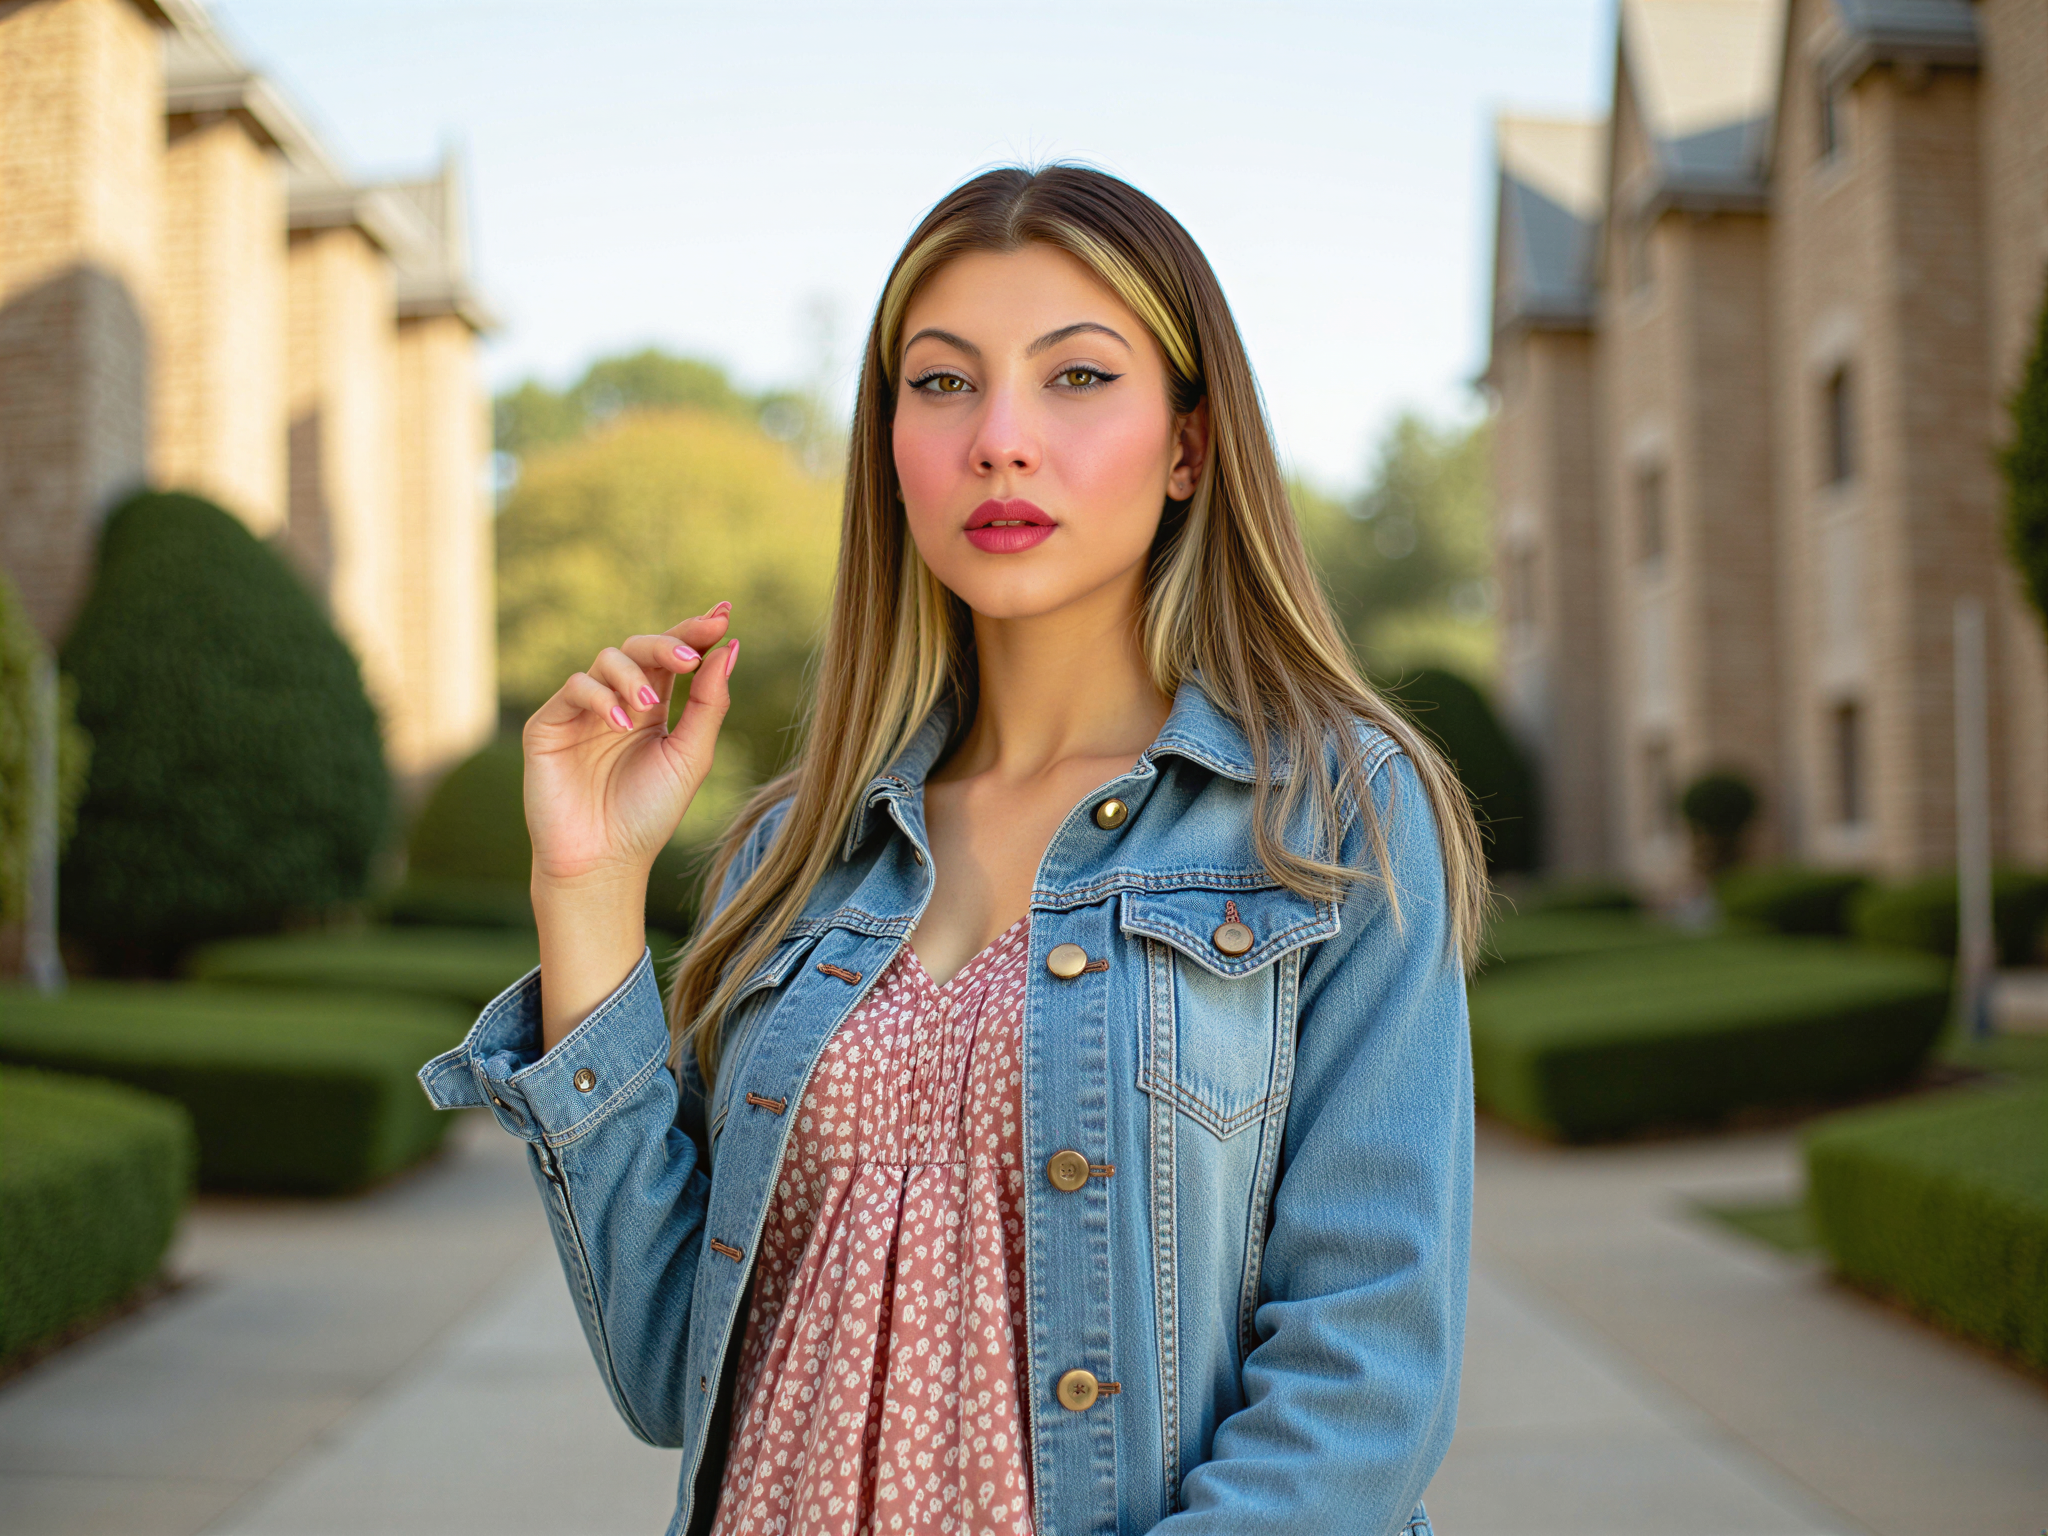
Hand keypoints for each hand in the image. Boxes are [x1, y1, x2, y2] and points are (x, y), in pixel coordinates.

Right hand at [522, 604, 736, 890]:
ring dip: (634, 676)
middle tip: (692, 655)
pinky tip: (622, 724)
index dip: (696, 631)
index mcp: (652, 708)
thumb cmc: (649, 814)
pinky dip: (602, 697)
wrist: (604, 861)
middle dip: (669, 643)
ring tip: (652, 707)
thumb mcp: (691, 757)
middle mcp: (616, 702)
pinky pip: (575, 687)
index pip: (673, 656)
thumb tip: (731, 646)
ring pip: (607, 660)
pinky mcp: (549, 724)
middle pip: (641, 647)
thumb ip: (709, 703)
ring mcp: (581, 711)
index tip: (724, 613)